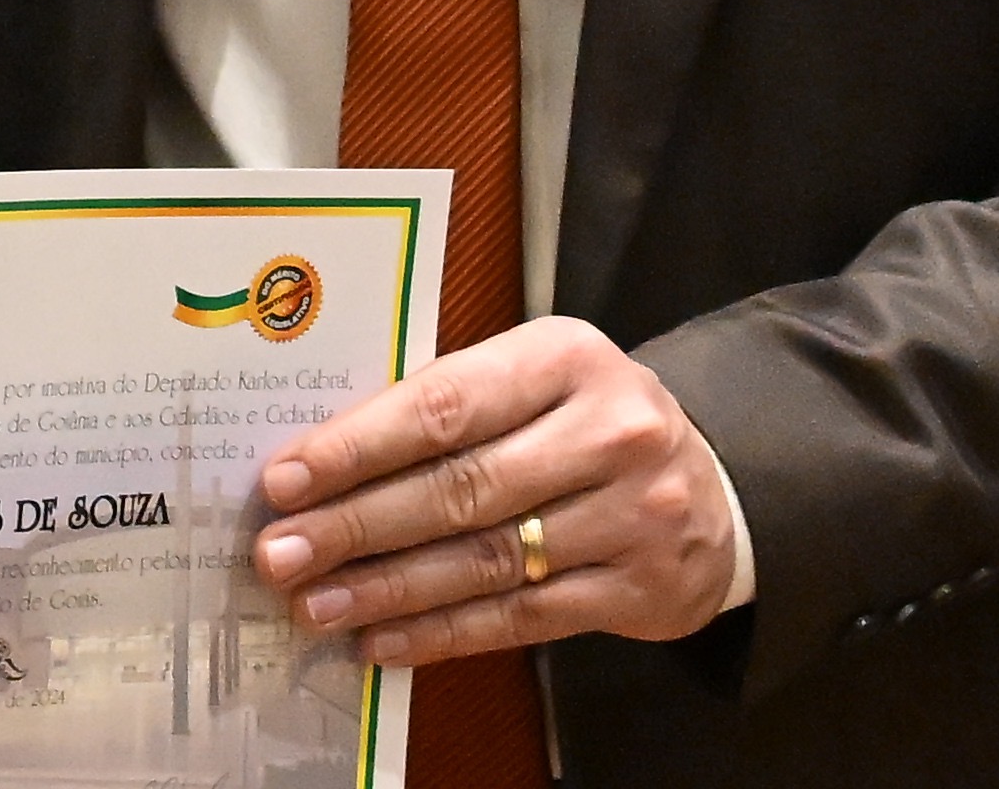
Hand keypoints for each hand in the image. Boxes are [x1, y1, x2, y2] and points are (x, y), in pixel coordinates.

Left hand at [251, 315, 735, 666]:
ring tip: (316, 604)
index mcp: (567, 358)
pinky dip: (443, 633)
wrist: (719, 487)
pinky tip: (382, 639)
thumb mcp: (536, 380)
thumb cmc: (588, 422)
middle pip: (459, 488)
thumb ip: (449, 405)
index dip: (358, 445)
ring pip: (485, 561)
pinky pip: (522, 618)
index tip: (284, 478)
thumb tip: (322, 460)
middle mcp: (609, 433)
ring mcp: (633, 517)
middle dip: (355, 525)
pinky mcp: (641, 591)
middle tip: (279, 552)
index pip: (445, 404)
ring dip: (388, 588)